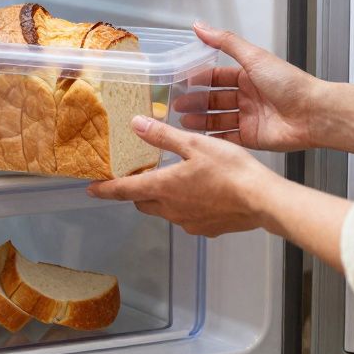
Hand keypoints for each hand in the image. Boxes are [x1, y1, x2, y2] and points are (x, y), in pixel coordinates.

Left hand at [87, 115, 280, 237]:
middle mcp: (170, 210)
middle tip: (141, 174)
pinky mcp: (205, 229)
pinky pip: (186, 218)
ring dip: (162, 197)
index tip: (90, 189)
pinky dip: (186, 206)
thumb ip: (163, 135)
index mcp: (163, 187)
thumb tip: (136, 124)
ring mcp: (188, 222)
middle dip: (137, 190)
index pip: (123, 190)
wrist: (263, 201)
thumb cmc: (231, 170)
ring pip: (164, 210)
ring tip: (176, 180)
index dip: (105, 189)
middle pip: (142, 202)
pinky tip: (202, 193)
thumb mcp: (195, 144)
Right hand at [176, 22, 324, 152]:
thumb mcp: (254, 57)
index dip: (199, 80)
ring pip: (218, 119)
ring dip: (200, 120)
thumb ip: (225, 42)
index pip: (217, 77)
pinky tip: (198, 137)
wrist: (312, 114)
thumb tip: (201, 26)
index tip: (181, 82)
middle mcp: (248, 97)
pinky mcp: (252, 138)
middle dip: (196, 102)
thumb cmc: (289, 84)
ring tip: (182, 120)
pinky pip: (227, 139)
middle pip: (215, 100)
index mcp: (249, 76)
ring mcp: (249, 118)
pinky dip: (212, 138)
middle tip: (176, 104)